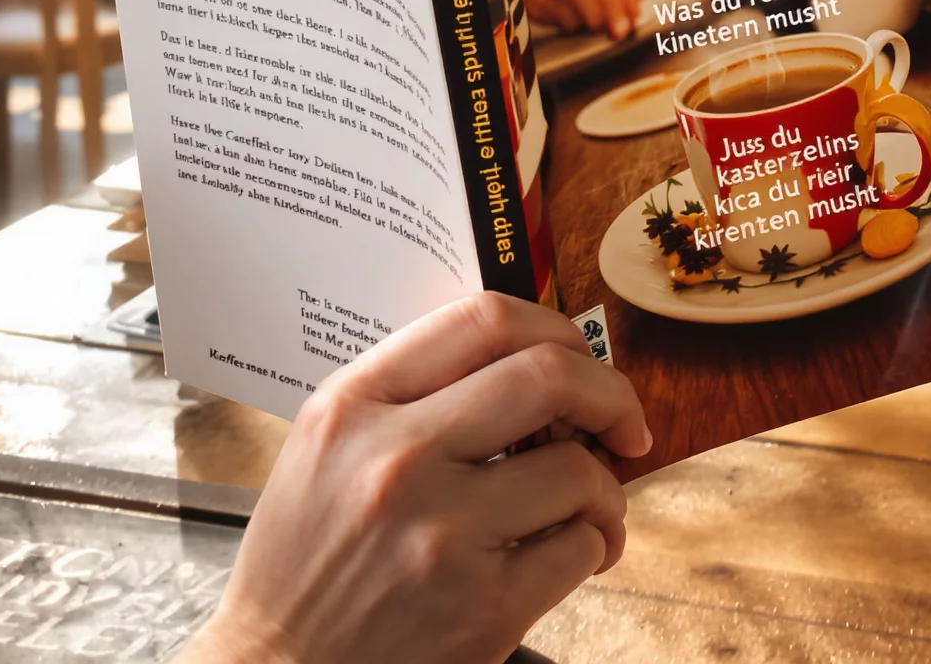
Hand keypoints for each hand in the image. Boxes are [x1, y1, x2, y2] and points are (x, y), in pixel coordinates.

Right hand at [184, 293, 650, 663]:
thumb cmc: (308, 558)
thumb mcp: (329, 444)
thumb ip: (410, 390)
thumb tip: (524, 352)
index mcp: (357, 405)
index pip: (484, 319)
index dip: (554, 326)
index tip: (579, 356)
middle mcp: (398, 459)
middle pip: (547, 376)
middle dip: (609, 393)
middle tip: (622, 422)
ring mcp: (442, 535)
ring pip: (577, 470)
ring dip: (604, 487)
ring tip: (590, 507)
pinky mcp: (481, 609)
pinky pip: (579, 548)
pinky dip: (594, 545)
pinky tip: (573, 554)